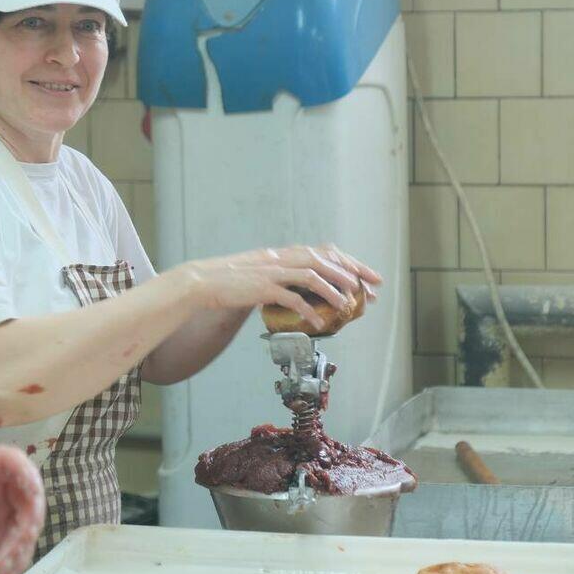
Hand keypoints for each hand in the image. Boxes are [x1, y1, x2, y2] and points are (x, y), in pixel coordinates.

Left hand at [0, 446, 44, 573]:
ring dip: (22, 545)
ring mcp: (7, 507)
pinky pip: (20, 544)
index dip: (27, 474)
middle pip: (30, 494)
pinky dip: (17, 559)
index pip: (12, 460)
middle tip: (23, 540)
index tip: (33, 494)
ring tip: (4, 566)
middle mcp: (2, 483)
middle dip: (31, 518)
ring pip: (28, 522)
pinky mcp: (6, 532)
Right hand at [175, 244, 381, 330]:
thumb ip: (281, 277)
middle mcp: (279, 258)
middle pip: (323, 260)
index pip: (322, 253)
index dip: (348, 263)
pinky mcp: (261, 288)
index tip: (367, 276)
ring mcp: (271, 272)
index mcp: (281, 254)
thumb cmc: (230, 282)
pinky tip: (316, 321)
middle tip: (370, 289)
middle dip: (350, 274)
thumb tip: (301, 289)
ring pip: (310, 276)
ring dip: (333, 290)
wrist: (202, 282)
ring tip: (348, 304)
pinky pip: (290, 297)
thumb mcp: (260, 273)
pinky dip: (306, 308)